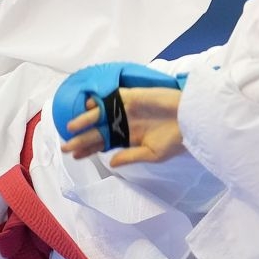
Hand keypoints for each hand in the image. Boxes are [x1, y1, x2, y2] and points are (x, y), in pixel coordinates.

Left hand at [59, 88, 185, 165]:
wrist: (192, 120)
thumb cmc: (176, 140)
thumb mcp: (152, 154)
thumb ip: (130, 156)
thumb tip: (110, 162)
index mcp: (129, 139)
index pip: (103, 144)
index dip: (89, 150)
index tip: (74, 156)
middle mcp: (124, 124)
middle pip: (98, 131)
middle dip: (81, 139)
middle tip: (65, 146)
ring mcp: (127, 109)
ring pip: (101, 114)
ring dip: (86, 120)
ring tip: (71, 127)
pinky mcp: (132, 96)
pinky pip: (112, 97)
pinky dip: (101, 100)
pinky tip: (88, 106)